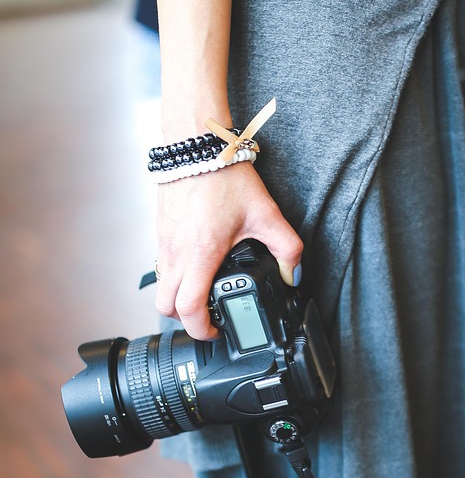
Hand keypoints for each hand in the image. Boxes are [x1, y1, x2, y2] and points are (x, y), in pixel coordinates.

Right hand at [154, 164, 302, 339]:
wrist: (196, 146)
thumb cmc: (225, 177)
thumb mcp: (267, 215)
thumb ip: (287, 248)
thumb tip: (294, 275)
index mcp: (200, 254)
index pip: (188, 308)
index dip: (201, 329)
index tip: (216, 331)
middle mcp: (175, 252)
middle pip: (165, 306)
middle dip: (185, 320)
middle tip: (208, 318)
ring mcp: (163, 242)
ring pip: (161, 286)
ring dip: (178, 297)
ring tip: (204, 293)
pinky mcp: (159, 231)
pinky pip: (161, 265)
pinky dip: (175, 275)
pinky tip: (198, 265)